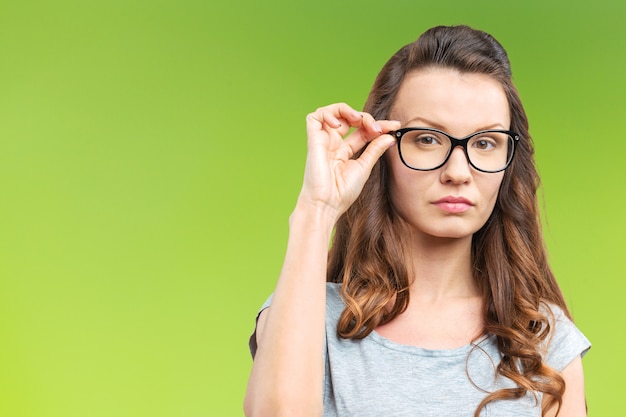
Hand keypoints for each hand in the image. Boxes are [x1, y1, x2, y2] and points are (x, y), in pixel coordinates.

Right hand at [298, 103, 399, 219]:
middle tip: (377, 128)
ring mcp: (322, 141)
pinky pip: (314, 117)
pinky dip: (328, 114)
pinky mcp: (313, 140)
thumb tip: (389, 136)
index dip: (378, 125)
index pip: (362, 131)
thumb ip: (374, 150)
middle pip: (349, 119)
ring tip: (358, 120)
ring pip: (330, 112)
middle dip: (365, 117)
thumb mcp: (364, 167)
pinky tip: (339, 124)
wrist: (326, 204)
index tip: (395, 126)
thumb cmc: (342, 192)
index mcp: (344, 152)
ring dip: (347, 110)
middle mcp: (332, 144)